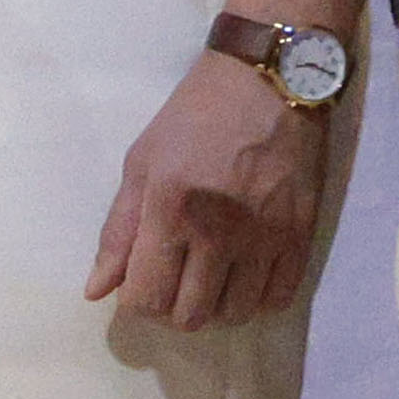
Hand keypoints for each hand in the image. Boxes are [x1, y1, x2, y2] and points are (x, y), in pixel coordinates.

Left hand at [92, 42, 334, 332]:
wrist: (270, 82)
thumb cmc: (195, 117)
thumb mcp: (142, 163)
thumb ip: (118, 231)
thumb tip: (96, 291)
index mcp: (170, 209)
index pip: (147, 298)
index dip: (137, 302)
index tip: (141, 282)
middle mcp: (219, 231)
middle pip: (191, 316)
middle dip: (173, 310)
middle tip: (175, 281)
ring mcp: (264, 237)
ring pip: (236, 314)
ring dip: (216, 307)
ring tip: (211, 278)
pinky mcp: (301, 235)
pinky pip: (279, 298)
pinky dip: (257, 298)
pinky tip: (246, 275)